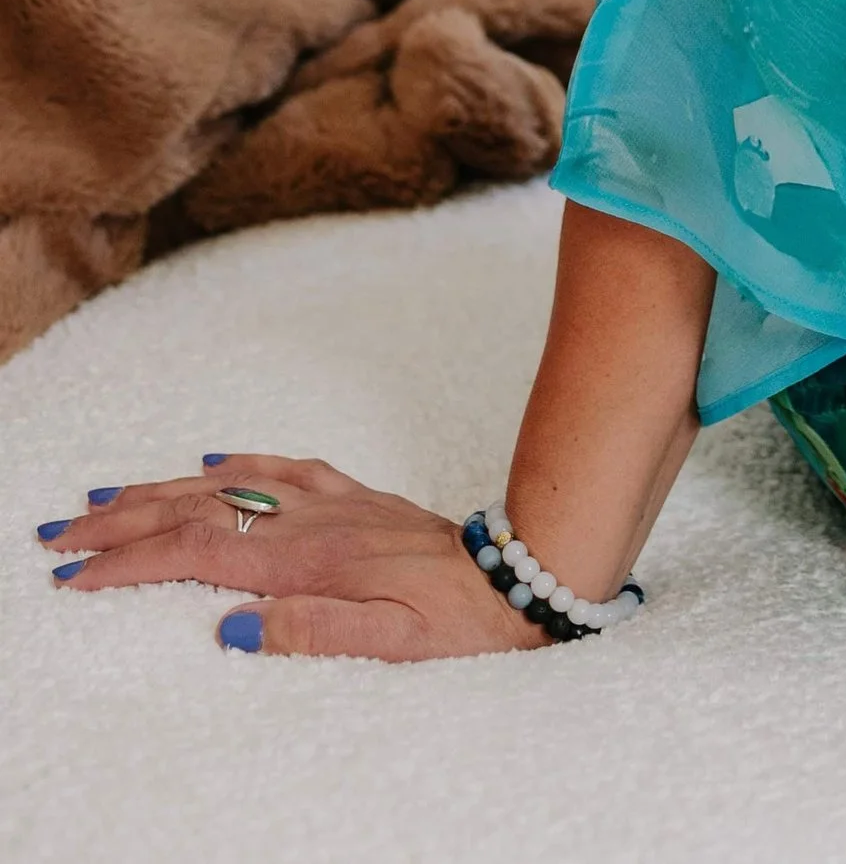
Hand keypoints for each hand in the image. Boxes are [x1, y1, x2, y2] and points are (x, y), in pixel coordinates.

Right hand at [32, 454, 544, 657]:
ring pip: (231, 482)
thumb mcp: (386, 645)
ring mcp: (332, 500)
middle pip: (199, 509)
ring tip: (107, 499)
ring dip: (163, 489)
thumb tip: (230, 626)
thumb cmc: (455, 620)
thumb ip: (308, 632)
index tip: (79, 576)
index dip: (131, 562)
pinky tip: (213, 461)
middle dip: (124, 521)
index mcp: (308, 559)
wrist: (521, 573)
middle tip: (62, 535)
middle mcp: (312, 518)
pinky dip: (240, 461)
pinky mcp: (355, 494)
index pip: (198, 552)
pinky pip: (285, 465)